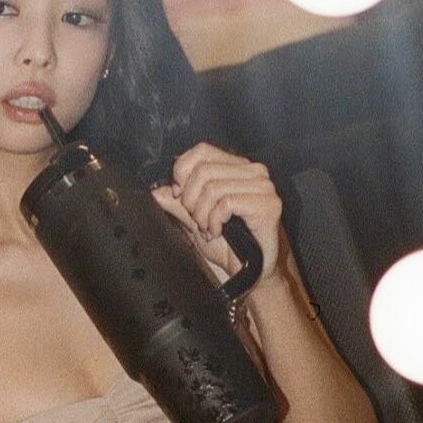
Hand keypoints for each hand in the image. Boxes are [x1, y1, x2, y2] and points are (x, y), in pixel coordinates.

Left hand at [152, 143, 282, 286]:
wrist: (252, 272)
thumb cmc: (229, 245)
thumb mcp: (196, 220)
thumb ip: (178, 203)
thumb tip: (155, 191)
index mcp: (237, 167)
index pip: (202, 151)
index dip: (183, 171)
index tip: (179, 196)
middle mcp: (253, 171)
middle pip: (203, 171)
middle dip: (191, 200)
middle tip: (197, 221)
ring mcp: (263, 186)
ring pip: (213, 188)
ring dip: (202, 215)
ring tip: (208, 229)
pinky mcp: (268, 203)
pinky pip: (226, 203)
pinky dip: (215, 221)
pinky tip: (218, 232)